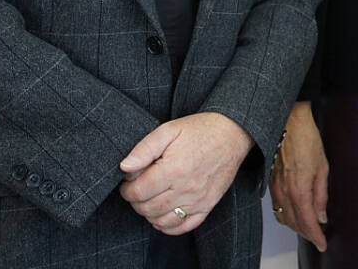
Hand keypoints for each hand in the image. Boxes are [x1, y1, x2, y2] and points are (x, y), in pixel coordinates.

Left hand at [119, 111, 253, 234]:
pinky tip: (163, 214)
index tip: (128, 182)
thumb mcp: (169, 129)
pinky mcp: (208, 205)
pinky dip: (168, 226)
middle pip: (147, 208)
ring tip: (150, 199)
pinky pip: (183, 226)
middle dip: (135, 201)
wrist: (233, 134)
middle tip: (137, 189)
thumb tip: (124, 167)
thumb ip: (144, 148)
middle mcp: (186, 189)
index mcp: (174, 169)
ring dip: (149, 213)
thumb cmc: (200, 130)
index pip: (138, 192)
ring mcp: (198, 200)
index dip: (126, 189)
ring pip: (162, 221)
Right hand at [268, 101, 328, 251]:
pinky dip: (286, 216)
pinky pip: (277, 208)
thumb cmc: (307, 139)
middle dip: (307, 234)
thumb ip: (321, 194)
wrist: (288, 121)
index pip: (307, 222)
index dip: (315, 236)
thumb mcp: (322, 167)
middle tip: (318, 238)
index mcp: (298, 189)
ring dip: (296, 227)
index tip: (323, 243)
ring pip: (284, 218)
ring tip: (309, 229)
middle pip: (294, 223)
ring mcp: (275, 188)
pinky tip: (294, 215)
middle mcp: (284, 192)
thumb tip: (322, 216)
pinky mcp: (270, 184)